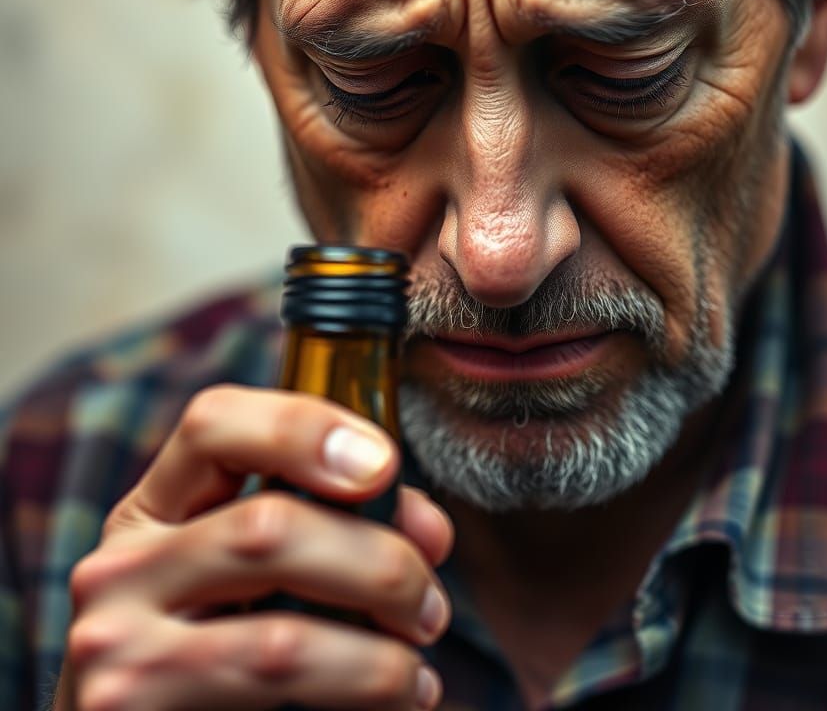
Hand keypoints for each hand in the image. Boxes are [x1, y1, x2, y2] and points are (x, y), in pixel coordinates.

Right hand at [54, 385, 452, 709]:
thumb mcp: (255, 576)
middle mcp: (121, 568)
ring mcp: (116, 649)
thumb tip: (426, 529)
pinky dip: (359, 692)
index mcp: (153, 510)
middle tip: (429, 605)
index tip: (384, 465)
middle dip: (379, 564)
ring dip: (379, 655)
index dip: (304, 428)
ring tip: (418, 672)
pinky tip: (395, 697)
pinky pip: (274, 695)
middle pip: (269, 527)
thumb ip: (336, 527)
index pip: (213, 424)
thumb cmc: (219, 655)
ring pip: (280, 636)